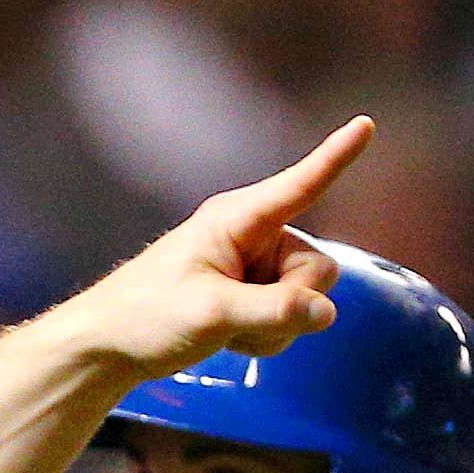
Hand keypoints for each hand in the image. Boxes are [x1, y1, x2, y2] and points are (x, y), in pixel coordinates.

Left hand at [62, 118, 372, 382]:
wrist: (108, 348)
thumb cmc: (146, 317)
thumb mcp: (211, 314)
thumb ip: (273, 311)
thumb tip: (326, 313)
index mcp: (237, 220)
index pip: (299, 185)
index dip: (335, 157)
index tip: (366, 123)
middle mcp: (253, 236)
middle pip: (318, 269)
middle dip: (293, 303)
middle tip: (240, 318)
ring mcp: (255, 269)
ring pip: (308, 299)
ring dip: (278, 327)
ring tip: (227, 329)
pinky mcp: (253, 296)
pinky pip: (291, 319)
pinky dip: (267, 337)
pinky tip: (230, 339)